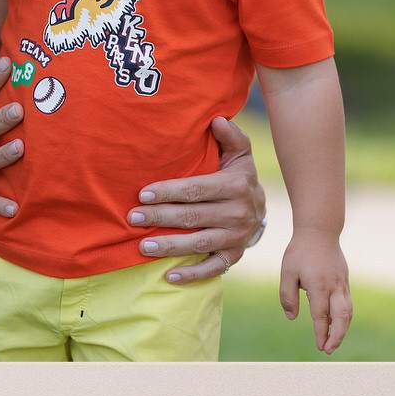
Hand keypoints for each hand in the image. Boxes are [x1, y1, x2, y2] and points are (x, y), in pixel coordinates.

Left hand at [126, 114, 268, 283]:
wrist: (262, 207)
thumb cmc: (238, 173)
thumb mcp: (239, 152)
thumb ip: (230, 136)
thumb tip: (217, 120)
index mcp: (236, 186)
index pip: (197, 189)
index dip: (169, 192)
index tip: (142, 194)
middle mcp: (238, 214)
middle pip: (193, 217)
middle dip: (160, 218)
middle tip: (132, 218)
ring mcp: (236, 237)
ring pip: (199, 243)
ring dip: (169, 246)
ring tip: (142, 245)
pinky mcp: (234, 256)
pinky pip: (214, 268)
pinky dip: (193, 274)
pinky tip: (169, 276)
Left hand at [279, 232, 351, 352]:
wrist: (319, 231)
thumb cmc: (300, 251)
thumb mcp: (287, 271)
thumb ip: (288, 295)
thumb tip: (292, 318)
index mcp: (318, 286)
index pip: (321, 315)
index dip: (321, 333)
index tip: (320, 347)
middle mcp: (334, 287)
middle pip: (341, 318)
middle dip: (337, 336)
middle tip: (329, 350)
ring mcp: (342, 284)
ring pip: (348, 312)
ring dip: (343, 329)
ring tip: (334, 341)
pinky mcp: (345, 281)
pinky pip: (348, 303)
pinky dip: (344, 317)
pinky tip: (337, 323)